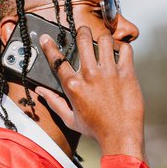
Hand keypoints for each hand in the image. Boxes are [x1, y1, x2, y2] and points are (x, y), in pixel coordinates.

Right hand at [38, 28, 145, 159]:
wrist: (120, 136)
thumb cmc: (95, 129)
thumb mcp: (69, 118)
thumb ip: (54, 102)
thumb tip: (40, 91)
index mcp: (74, 86)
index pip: (57, 60)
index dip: (49, 46)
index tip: (46, 38)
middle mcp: (90, 75)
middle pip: (83, 39)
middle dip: (82, 31)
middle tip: (83, 31)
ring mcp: (110, 73)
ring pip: (105, 40)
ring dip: (103, 39)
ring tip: (103, 42)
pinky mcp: (127, 73)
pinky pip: (125, 50)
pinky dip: (122, 48)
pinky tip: (119, 53)